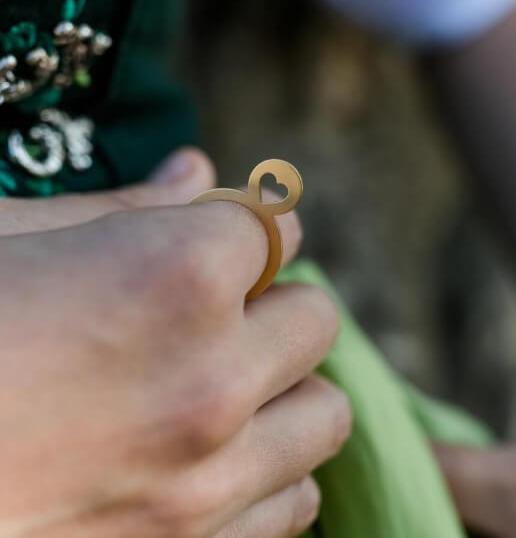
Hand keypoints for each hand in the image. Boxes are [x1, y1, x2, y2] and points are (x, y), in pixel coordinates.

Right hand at [0, 149, 350, 536]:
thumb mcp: (1, 238)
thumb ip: (120, 207)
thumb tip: (196, 170)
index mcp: (175, 275)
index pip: (274, 227)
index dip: (248, 226)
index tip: (226, 235)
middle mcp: (213, 379)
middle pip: (314, 318)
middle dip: (276, 304)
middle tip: (223, 311)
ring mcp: (210, 483)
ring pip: (324, 415)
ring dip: (289, 389)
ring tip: (230, 384)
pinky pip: (295, 502)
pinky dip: (273, 472)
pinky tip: (216, 460)